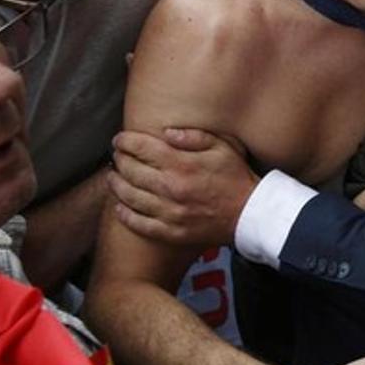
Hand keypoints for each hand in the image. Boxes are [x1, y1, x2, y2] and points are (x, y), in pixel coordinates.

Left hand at [110, 128, 258, 246]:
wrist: (250, 214)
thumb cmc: (236, 177)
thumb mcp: (222, 147)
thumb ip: (193, 136)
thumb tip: (166, 132)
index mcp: (181, 165)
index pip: (141, 148)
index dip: (125, 141)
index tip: (120, 139)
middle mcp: (171, 188)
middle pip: (130, 171)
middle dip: (119, 160)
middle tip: (117, 156)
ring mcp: (169, 212)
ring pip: (129, 197)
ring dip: (116, 185)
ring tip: (114, 177)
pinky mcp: (171, 231)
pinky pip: (139, 223)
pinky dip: (125, 215)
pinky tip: (120, 206)